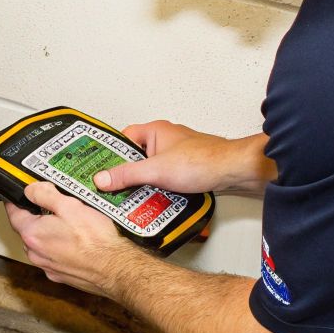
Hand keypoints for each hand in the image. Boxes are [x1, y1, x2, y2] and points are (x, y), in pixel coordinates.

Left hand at [2, 182, 151, 297]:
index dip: (15, 202)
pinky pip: (54, 257)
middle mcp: (35, 254)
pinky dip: (59, 249)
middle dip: (35, 217)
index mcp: (33, 234)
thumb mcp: (69, 206)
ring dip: (48, 234)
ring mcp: (48, 267)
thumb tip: (31, 189)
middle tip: (50, 207)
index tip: (18, 196)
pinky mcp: (61, 275)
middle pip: (27, 230)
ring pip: (41, 245)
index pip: (13, 214)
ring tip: (68, 225)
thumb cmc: (95, 240)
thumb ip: (45, 195)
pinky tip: (76, 243)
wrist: (114, 269)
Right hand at [94, 121, 272, 194]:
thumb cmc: (203, 161)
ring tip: (132, 198)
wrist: (234, 171)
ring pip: (151, 170)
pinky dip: (158, 189)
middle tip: (113, 188)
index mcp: (155, 131)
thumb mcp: (156, 170)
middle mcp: (165, 140)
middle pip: (136, 157)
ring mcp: (176, 155)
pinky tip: (154, 201)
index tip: (99, 168)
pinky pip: (164, 179)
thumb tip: (102, 178)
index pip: (123, 138)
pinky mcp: (186, 169)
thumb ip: (127, 175)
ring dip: (144, 184)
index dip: (111, 153)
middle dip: (127, 174)